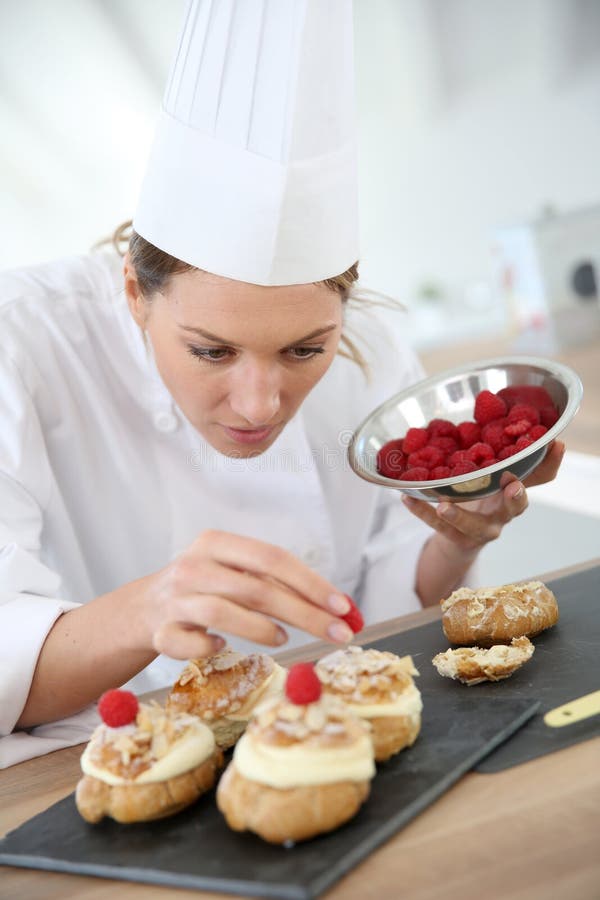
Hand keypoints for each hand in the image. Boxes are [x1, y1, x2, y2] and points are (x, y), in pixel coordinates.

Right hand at [142, 530, 353, 658]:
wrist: (144, 607)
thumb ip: (277, 585)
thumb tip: (338, 608)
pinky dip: (210, 646)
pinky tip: (222, 645)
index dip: (310, 583)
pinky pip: (190, 644)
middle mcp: (194, 566)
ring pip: (221, 613)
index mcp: (216, 543)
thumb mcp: (235, 573)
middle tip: (337, 633)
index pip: (272, 558)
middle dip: (304, 613)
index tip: (342, 606)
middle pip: (256, 588)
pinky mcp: (160, 632)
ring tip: (283, 639)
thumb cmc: (205, 588)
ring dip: (261, 629)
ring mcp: (174, 599)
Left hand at [403, 440, 565, 557]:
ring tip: (443, 504)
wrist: (461, 538)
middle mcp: (502, 513)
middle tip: (512, 484)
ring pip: (473, 526)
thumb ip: (501, 454)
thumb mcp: (495, 476)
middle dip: (516, 497)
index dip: (550, 463)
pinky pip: (438, 527)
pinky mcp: (457, 539)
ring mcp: (480, 530)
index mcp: (513, 492)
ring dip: (459, 515)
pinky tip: (407, 498)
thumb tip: (510, 420)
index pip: (540, 478)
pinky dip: (422, 512)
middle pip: (515, 508)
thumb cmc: (481, 498)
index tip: (555, 445)